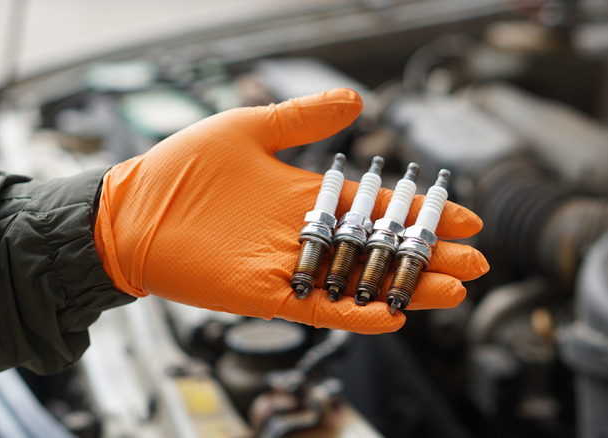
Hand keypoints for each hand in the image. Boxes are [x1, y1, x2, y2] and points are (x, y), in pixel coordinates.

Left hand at [93, 88, 487, 333]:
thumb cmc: (183, 168)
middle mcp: (308, 234)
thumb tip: (356, 100)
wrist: (131, 210)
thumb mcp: (251, 129)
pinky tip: (392, 315)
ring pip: (361, 280)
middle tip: (476, 261)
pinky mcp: (267, 293)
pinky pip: (319, 307)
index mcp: (309, 196)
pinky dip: (354, 312)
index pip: (378, 207)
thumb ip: (303, 118)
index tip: (462, 215)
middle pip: (381, 248)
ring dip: (406, 287)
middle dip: (428, 254)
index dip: (420, 212)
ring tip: (453, 290)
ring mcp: (290, 266)